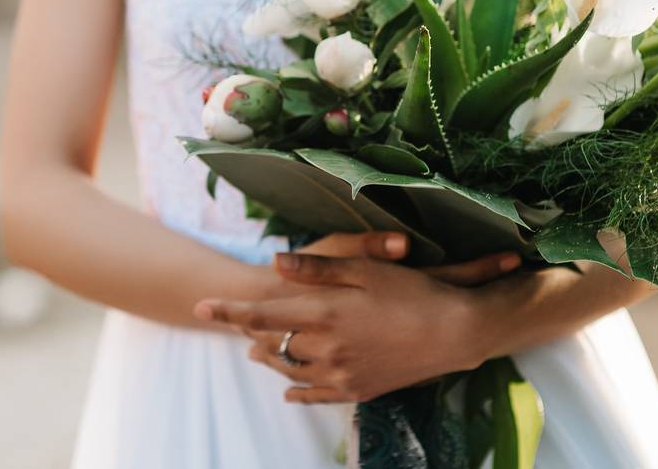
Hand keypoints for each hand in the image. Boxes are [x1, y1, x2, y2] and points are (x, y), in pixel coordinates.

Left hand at [194, 249, 521, 403]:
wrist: (456, 333)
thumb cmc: (413, 292)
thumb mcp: (364, 268)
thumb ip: (315, 269)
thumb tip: (273, 262)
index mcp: (325, 313)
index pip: (262, 315)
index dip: (228, 311)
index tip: (201, 307)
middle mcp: (328, 348)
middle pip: (272, 344)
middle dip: (251, 334)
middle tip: (237, 325)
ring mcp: (343, 374)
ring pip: (290, 371)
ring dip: (270, 360)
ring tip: (255, 352)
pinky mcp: (359, 390)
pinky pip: (316, 395)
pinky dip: (297, 390)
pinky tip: (289, 389)